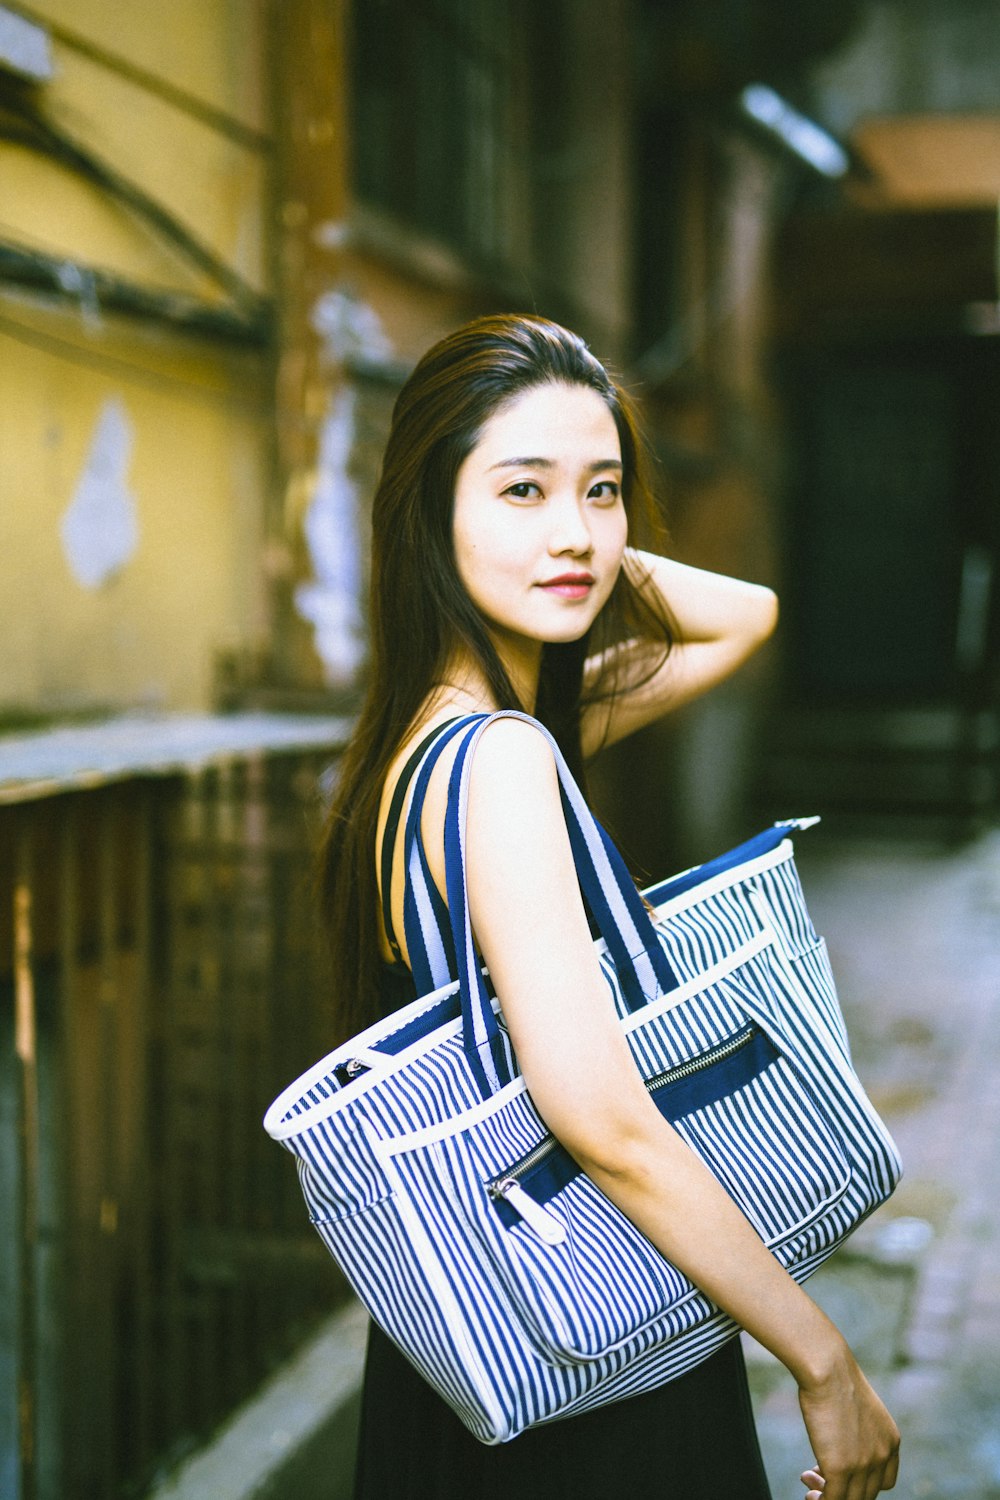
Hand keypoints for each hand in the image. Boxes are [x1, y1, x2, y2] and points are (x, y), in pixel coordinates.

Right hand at [797, 1351, 899, 1499]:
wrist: (827, 1368)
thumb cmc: (834, 1377)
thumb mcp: (856, 1406)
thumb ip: (857, 1429)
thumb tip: (840, 1442)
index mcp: (891, 1441)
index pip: (885, 1481)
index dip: (863, 1483)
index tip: (841, 1474)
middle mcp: (882, 1456)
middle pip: (867, 1494)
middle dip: (841, 1490)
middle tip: (815, 1477)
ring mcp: (864, 1465)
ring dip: (828, 1497)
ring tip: (808, 1485)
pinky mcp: (842, 1469)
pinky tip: (809, 1490)